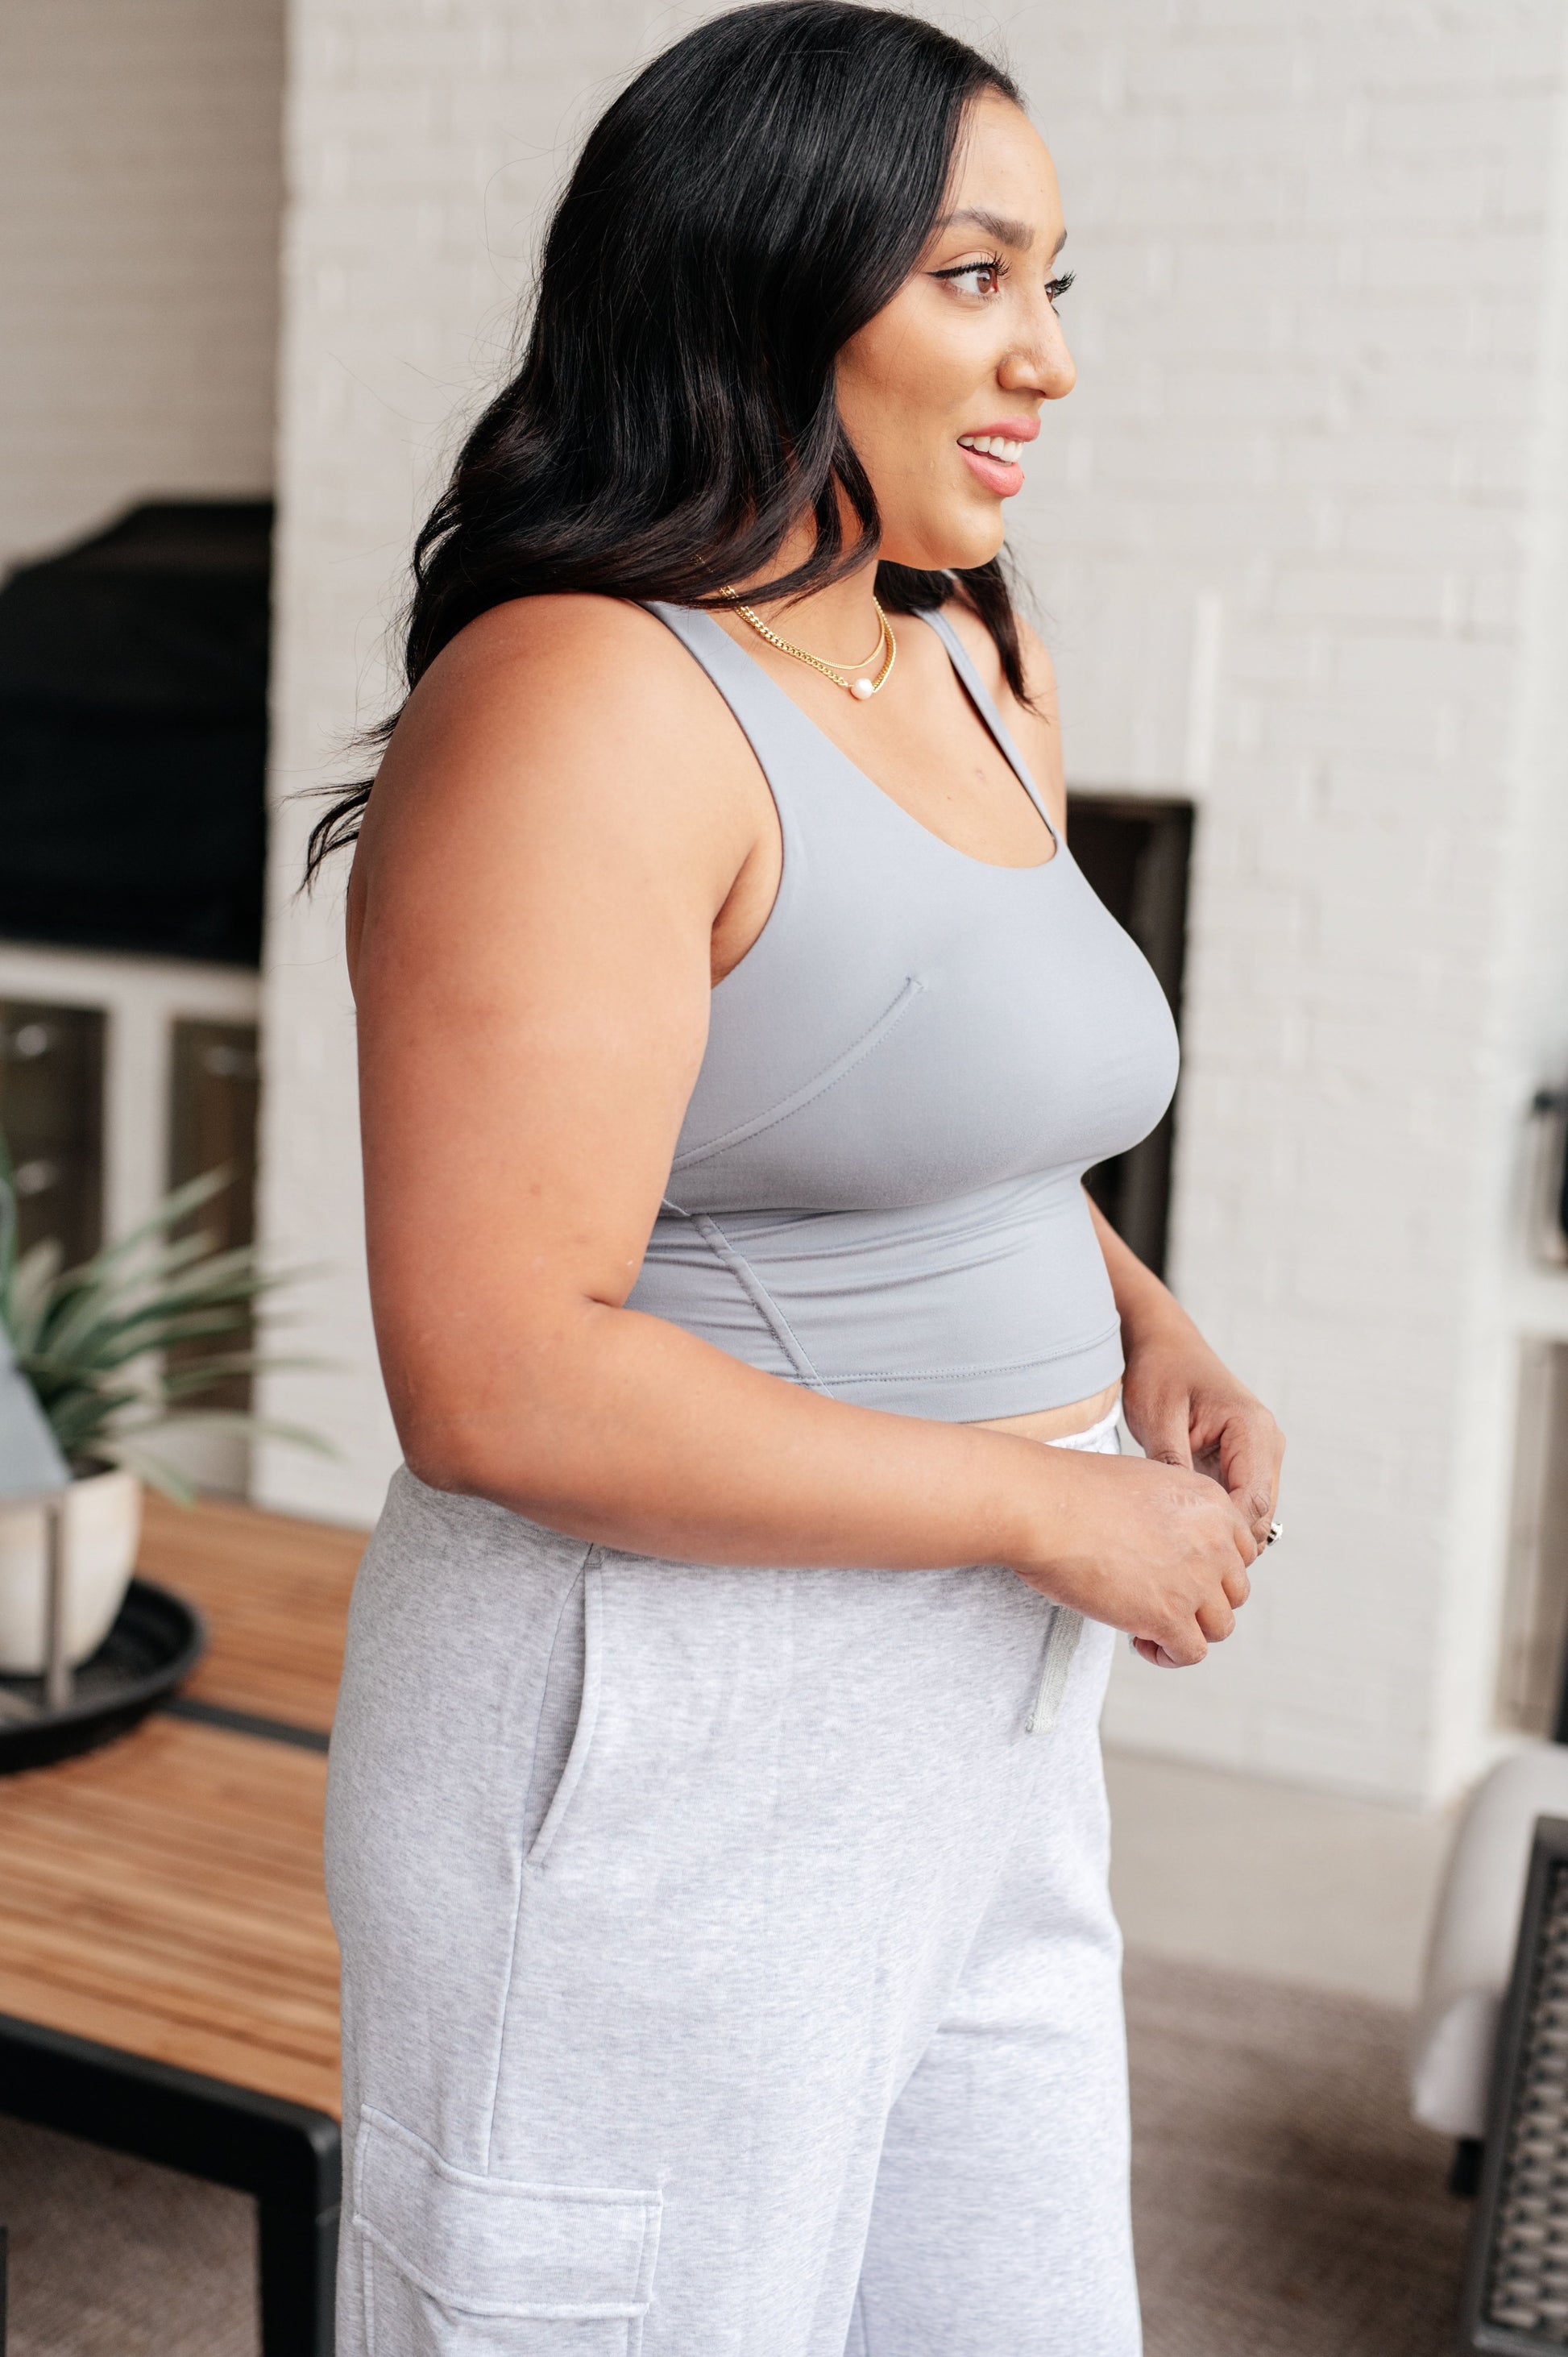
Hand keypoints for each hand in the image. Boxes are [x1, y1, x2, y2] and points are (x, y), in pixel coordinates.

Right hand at [1010, 1448, 1257, 1667]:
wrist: (1043, 1507)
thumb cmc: (1073, 1492)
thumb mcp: (1144, 1484)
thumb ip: (1172, 1515)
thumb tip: (1168, 1550)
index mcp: (1210, 1502)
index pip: (1241, 1552)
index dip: (1211, 1571)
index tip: (1180, 1577)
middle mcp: (1214, 1541)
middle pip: (1234, 1592)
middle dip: (1201, 1602)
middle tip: (1161, 1601)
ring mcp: (1195, 1580)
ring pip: (1220, 1627)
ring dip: (1188, 1631)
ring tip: (1148, 1625)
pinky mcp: (1169, 1616)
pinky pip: (1191, 1653)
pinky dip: (1167, 1654)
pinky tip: (1139, 1640)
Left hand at [1121, 1313, 1283, 1550]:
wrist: (1163, 1345)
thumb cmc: (1160, 1373)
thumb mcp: (1158, 1418)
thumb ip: (1173, 1464)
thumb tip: (1183, 1516)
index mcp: (1252, 1428)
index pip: (1253, 1499)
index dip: (1227, 1532)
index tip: (1190, 1552)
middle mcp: (1266, 1442)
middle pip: (1260, 1513)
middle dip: (1228, 1540)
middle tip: (1184, 1564)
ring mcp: (1260, 1452)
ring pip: (1255, 1513)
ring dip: (1226, 1532)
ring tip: (1182, 1551)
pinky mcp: (1245, 1460)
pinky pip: (1242, 1501)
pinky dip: (1221, 1519)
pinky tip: (1187, 1531)